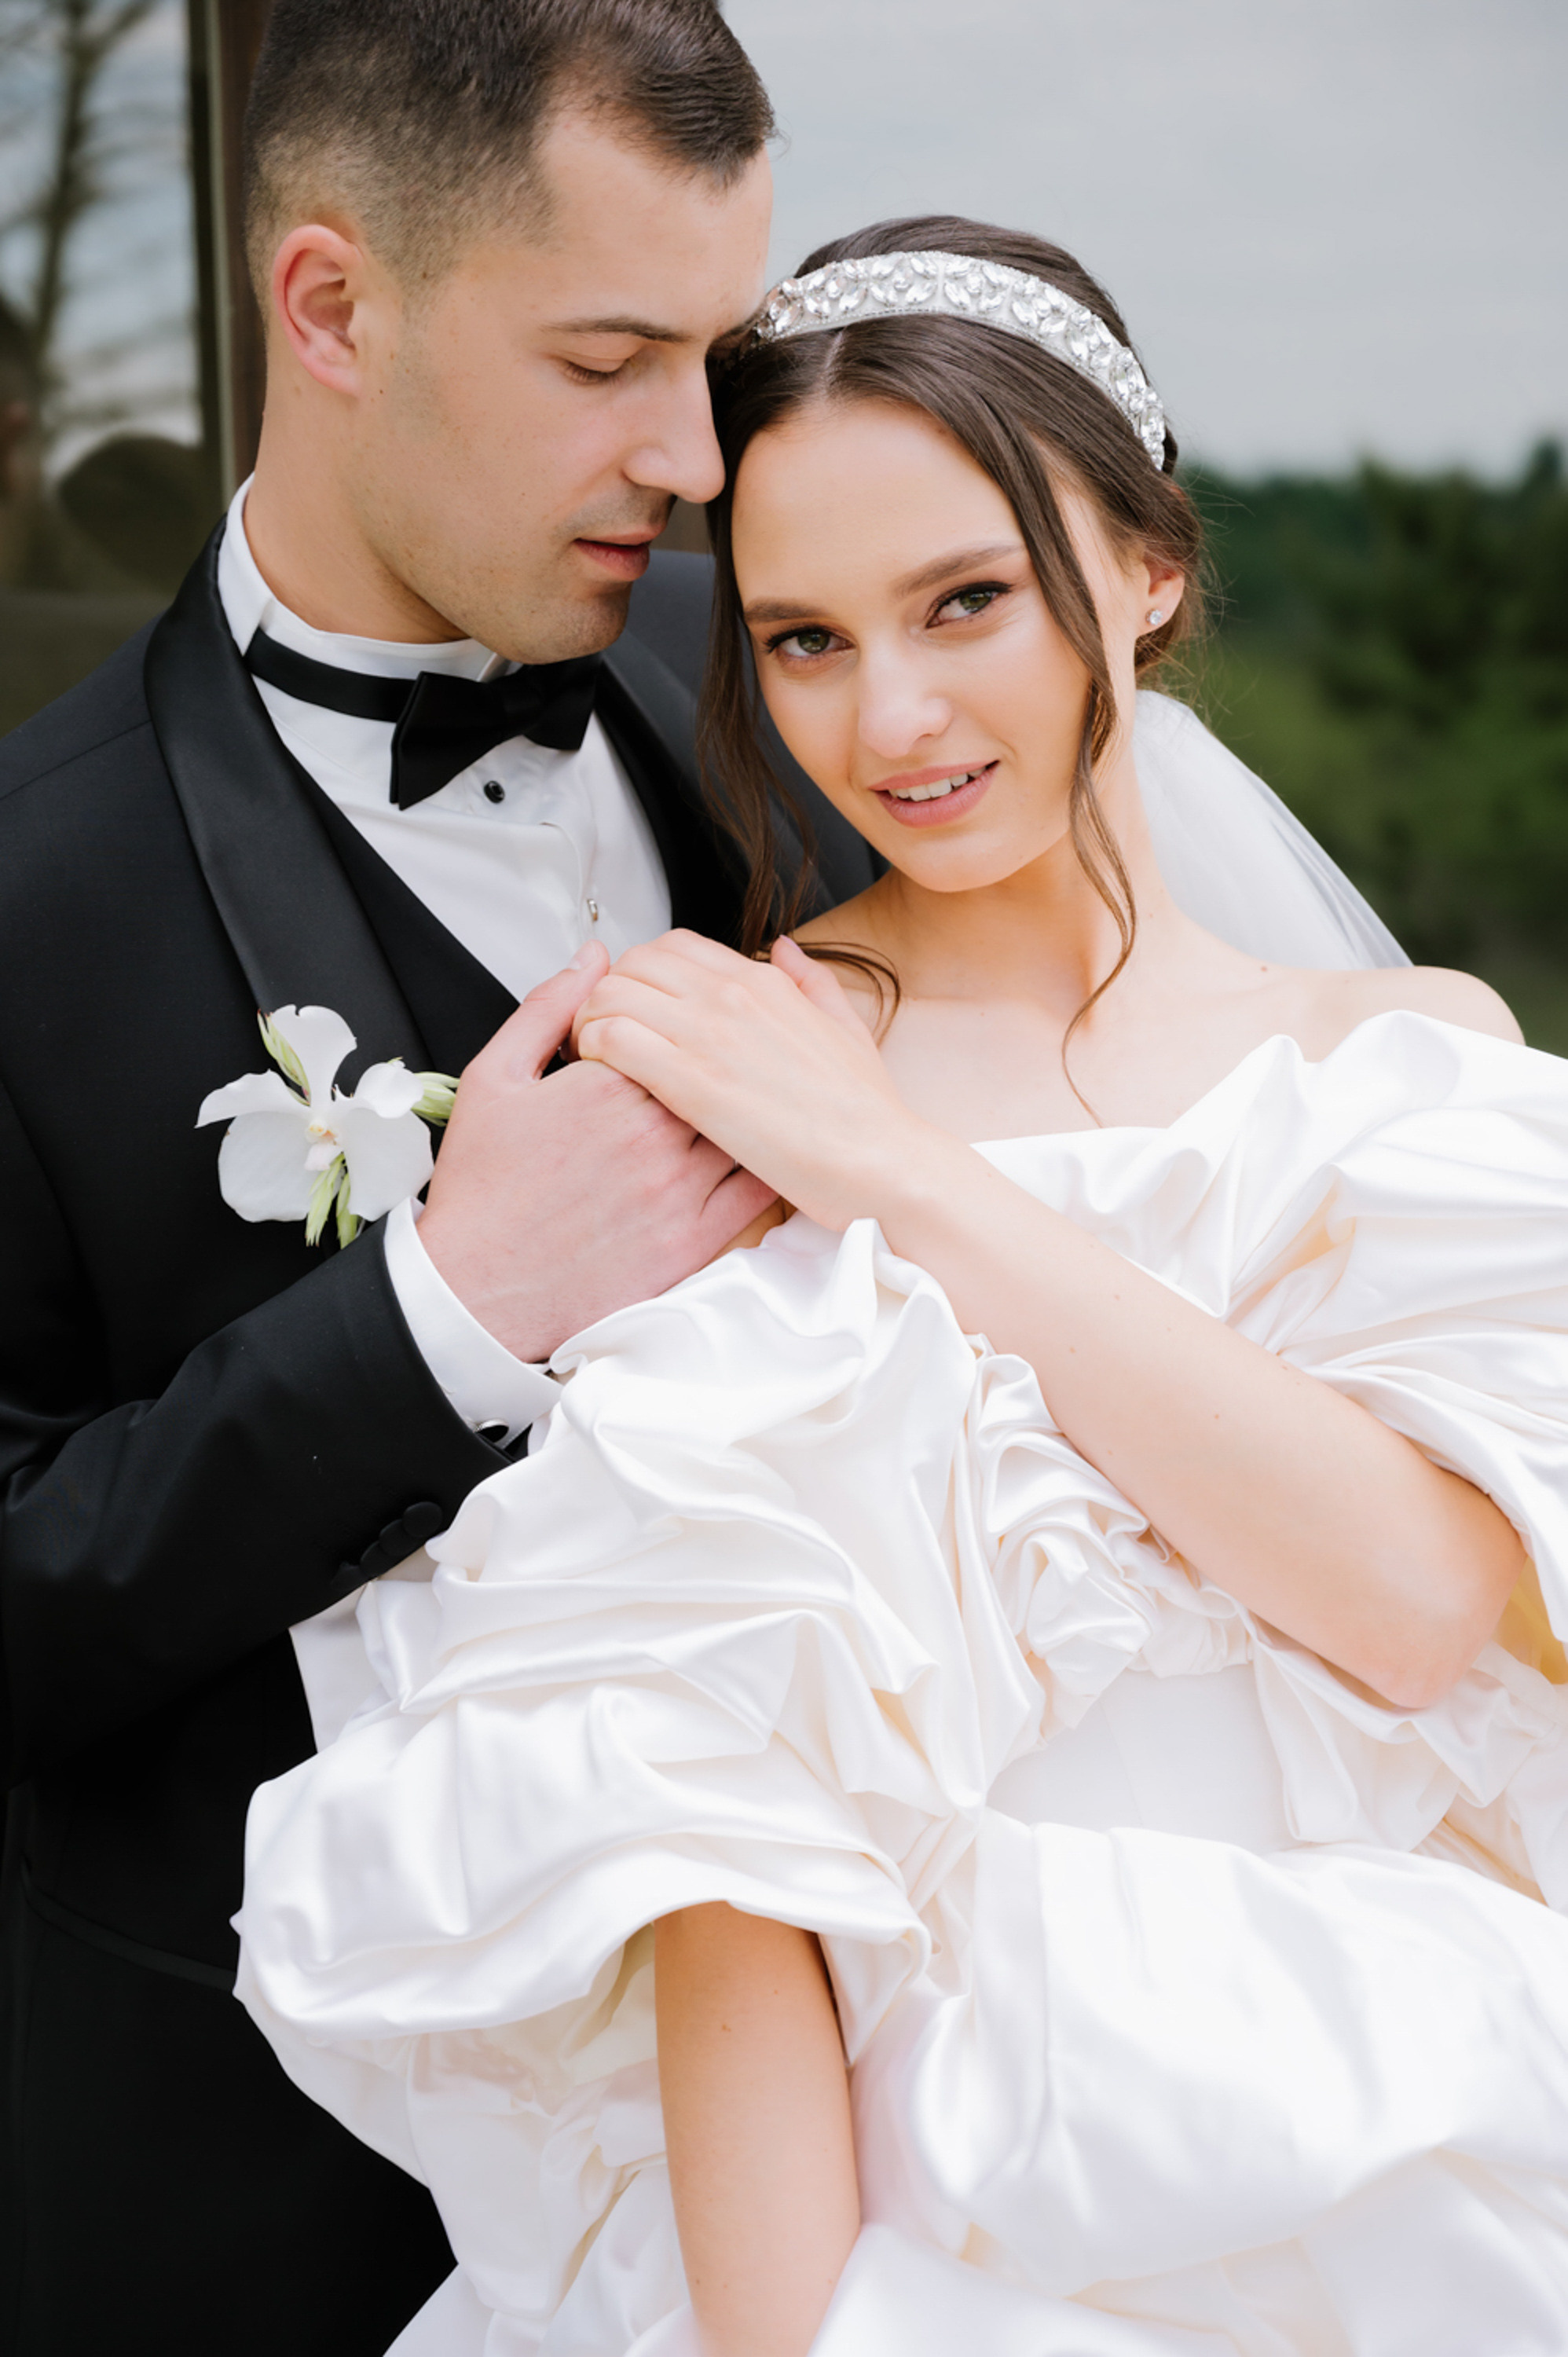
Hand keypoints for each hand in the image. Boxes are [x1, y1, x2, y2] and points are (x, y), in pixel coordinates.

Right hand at [418, 944, 776, 1361]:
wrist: (478, 1287)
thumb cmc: (484, 1188)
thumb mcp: (494, 1078)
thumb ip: (547, 1009)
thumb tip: (593, 958)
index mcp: (608, 1086)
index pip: (670, 1031)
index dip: (672, 1030)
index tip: (664, 1039)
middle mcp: (652, 1133)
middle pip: (714, 1073)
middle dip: (715, 1065)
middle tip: (711, 1067)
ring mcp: (679, 1187)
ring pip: (743, 1125)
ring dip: (749, 1109)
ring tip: (746, 1103)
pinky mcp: (694, 1238)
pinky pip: (756, 1190)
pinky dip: (768, 1163)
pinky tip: (763, 1152)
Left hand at [574, 932, 935, 1231]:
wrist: (880, 1160)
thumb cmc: (865, 1111)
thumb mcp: (846, 1027)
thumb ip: (811, 980)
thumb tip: (784, 947)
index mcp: (762, 981)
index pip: (671, 946)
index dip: (642, 977)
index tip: (639, 1014)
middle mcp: (730, 995)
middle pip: (631, 963)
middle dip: (607, 996)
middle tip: (607, 1040)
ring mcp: (709, 1034)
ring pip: (610, 993)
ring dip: (591, 1024)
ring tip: (598, 1065)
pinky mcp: (692, 1083)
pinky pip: (612, 1039)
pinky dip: (595, 1055)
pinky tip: (606, 1086)